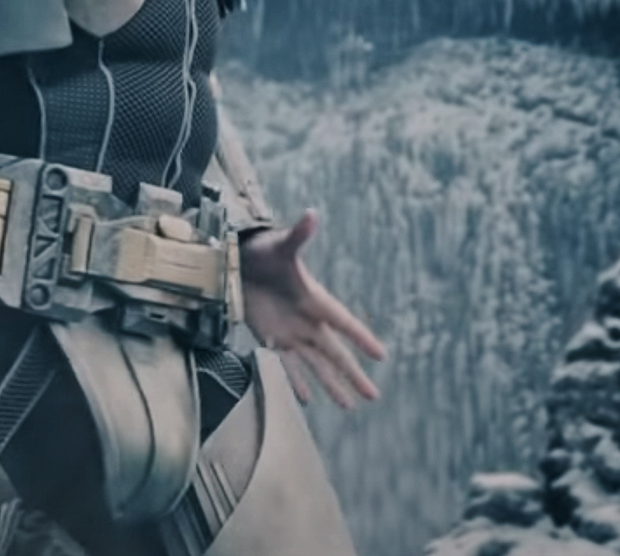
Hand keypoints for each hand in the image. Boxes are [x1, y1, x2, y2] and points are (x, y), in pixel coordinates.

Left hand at [239, 210, 386, 408]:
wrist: (237, 259)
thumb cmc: (263, 250)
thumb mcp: (281, 245)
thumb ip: (298, 235)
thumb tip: (311, 214)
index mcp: (314, 300)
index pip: (343, 322)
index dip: (361, 338)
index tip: (382, 355)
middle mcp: (306, 320)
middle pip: (335, 353)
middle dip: (353, 374)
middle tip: (374, 395)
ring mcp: (289, 331)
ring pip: (314, 365)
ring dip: (330, 384)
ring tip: (349, 406)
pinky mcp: (269, 336)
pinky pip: (285, 364)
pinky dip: (294, 381)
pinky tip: (305, 399)